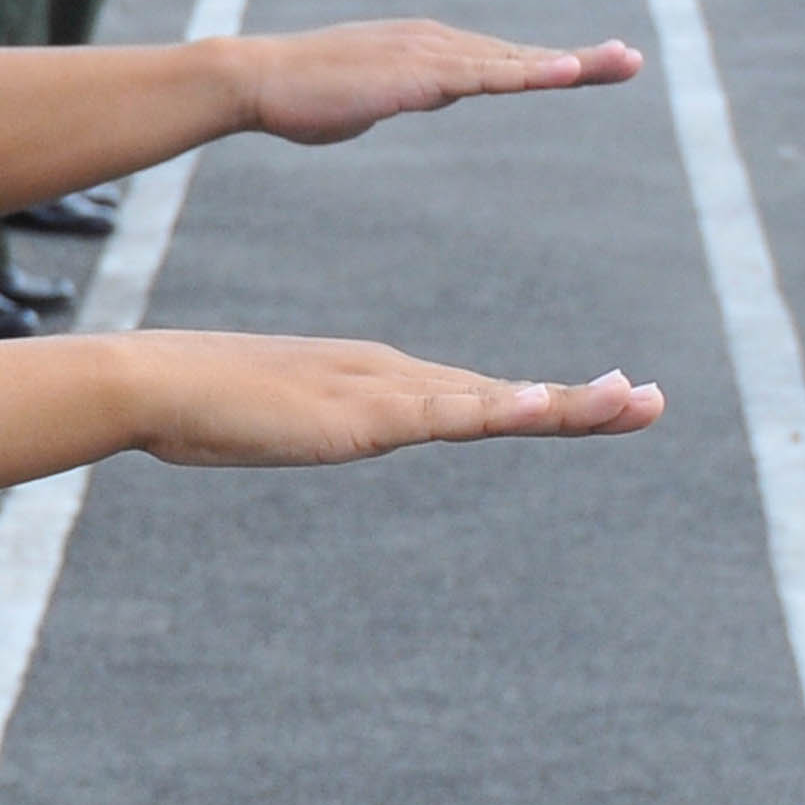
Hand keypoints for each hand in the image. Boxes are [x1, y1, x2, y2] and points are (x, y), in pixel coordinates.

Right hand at [123, 331, 658, 466]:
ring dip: (572, 405)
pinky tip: (545, 406)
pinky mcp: (363, 415)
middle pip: (498, 395)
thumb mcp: (259, 421)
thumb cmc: (190, 403)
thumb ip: (289, 423)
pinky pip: (448, 415)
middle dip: (579, 402)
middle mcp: (387, 374)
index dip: (533, 401)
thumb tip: (284, 430)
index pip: (467, 394)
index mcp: (366, 378)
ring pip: (495, 402)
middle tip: (650, 400)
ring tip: (638, 402)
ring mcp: (379, 392)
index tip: (594, 398)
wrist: (153, 380)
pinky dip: (504, 410)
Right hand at [233, 19, 641, 144]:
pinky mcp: (420, 72)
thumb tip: (418, 96)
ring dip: (573, 63)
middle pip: (519, 56)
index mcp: (423, 49)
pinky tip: (570, 72)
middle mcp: (435, 42)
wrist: (255, 79)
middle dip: (581, 59)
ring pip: (514, 63)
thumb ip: (401, 94)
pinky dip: (532, 73)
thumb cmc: (296, 96)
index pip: (496, 61)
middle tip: (633, 61)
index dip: (545, 64)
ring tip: (623, 63)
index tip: (592, 65)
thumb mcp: (364, 99)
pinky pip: (489, 75)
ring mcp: (430, 53)